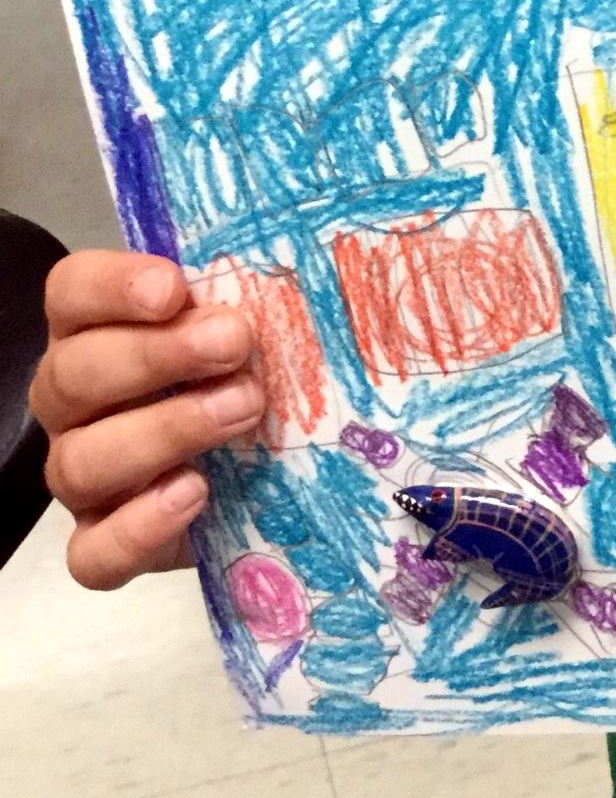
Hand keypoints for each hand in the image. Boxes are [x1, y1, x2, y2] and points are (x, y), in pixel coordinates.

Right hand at [29, 252, 261, 590]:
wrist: (273, 474)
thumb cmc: (260, 373)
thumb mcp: (272, 322)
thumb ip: (275, 288)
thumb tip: (362, 244)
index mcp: (101, 331)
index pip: (71, 293)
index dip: (110, 286)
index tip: (174, 287)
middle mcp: (79, 403)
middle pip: (72, 374)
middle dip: (154, 355)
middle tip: (234, 343)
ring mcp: (87, 475)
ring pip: (79, 461)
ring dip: (162, 432)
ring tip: (241, 411)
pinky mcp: (108, 543)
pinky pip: (93, 553)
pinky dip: (137, 527)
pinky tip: (195, 494)